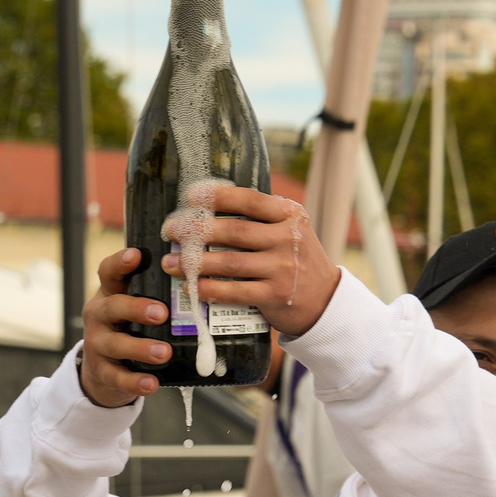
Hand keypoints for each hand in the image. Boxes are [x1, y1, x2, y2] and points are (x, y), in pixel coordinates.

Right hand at [79, 248, 170, 407]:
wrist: (103, 372)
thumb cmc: (128, 330)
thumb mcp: (133, 309)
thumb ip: (154, 295)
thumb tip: (198, 281)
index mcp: (110, 294)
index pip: (109, 272)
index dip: (120, 262)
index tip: (136, 255)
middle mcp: (100, 315)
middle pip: (113, 307)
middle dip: (137, 308)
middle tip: (162, 313)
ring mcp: (98, 344)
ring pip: (116, 344)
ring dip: (140, 348)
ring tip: (164, 352)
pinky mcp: (102, 372)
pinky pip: (117, 377)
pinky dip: (135, 381)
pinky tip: (151, 384)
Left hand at [162, 185, 340, 337]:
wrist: (324, 300)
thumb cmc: (296, 260)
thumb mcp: (290, 230)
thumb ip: (261, 218)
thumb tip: (207, 209)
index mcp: (290, 216)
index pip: (251, 200)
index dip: (218, 197)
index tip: (191, 196)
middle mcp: (288, 239)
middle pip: (234, 231)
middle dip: (197, 230)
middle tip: (171, 231)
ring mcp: (282, 269)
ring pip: (230, 262)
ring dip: (195, 262)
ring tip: (171, 263)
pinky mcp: (275, 296)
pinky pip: (234, 292)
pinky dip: (209, 289)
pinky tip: (192, 286)